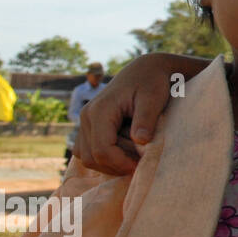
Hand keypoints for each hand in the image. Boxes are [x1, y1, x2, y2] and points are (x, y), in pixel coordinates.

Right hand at [74, 54, 188, 174]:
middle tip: (138, 165)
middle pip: (91, 157)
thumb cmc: (151, 83)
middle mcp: (86, 116)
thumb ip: (145, 119)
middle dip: (115, 166)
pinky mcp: (88, 126)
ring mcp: (84, 122)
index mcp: (100, 111)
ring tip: (132, 159)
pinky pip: (86, 151)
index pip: (102, 150)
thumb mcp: (153, 98)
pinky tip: (124, 154)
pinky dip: (103, 158)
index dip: (120, 164)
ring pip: (86, 157)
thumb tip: (140, 141)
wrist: (144, 70)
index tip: (140, 166)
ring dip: (108, 164)